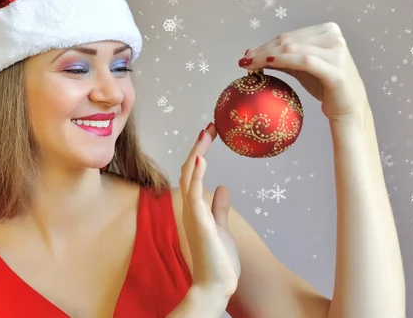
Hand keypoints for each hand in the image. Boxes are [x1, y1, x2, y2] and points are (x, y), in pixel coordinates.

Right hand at [178, 123, 240, 301]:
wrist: (215, 285)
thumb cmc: (217, 260)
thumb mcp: (221, 226)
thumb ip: (219, 207)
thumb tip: (223, 188)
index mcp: (194, 207)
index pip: (193, 173)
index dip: (199, 152)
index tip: (210, 134)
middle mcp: (189, 207)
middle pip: (189, 169)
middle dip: (199, 147)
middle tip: (210, 126)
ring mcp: (192, 214)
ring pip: (189, 176)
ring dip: (197, 153)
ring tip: (206, 134)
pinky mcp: (199, 222)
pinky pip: (194, 194)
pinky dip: (196, 175)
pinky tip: (201, 159)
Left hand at [239, 22, 367, 120]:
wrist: (348, 108)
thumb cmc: (325, 85)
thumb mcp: (302, 67)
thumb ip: (282, 57)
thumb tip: (251, 52)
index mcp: (328, 31)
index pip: (289, 36)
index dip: (265, 44)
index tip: (247, 55)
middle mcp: (334, 37)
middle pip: (288, 41)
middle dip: (262, 50)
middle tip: (244, 60)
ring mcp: (337, 52)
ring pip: (293, 48)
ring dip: (267, 55)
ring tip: (250, 64)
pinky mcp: (336, 70)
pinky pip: (304, 61)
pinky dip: (283, 60)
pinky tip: (267, 63)